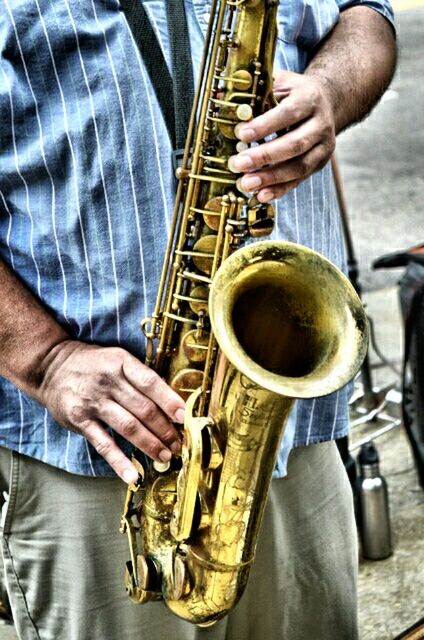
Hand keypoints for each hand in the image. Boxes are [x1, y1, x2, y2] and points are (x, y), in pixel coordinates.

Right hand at [37, 340, 184, 482]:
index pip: (150, 382)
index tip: (184, 417)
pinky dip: (119, 462)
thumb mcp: (118, 358)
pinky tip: (133, 475)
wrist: (51, 366)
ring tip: (165, 456)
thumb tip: (172, 403)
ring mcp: (93, 402)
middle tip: (178, 444)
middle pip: (143, 409)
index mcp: (122, 362)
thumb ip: (140, 377)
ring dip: (150, 445)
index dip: (169, 400)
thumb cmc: (94, 364)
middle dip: (165, 430)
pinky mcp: (80, 420)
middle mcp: (109, 381)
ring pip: (128, 427)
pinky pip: (104, 444)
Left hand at [228, 70, 335, 201]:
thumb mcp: (280, 83)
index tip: (241, 134)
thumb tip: (228, 101)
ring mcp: (323, 146)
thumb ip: (260, 91)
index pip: (288, 113)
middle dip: (265, 156)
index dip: (265, 125)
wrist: (325, 102)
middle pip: (295, 144)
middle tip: (238, 164)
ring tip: (246, 184)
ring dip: (271, 178)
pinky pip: (299, 180)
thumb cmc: (293, 93)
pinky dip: (279, 189)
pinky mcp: (319, 163)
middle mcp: (321, 124)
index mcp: (310, 99)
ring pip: (299, 167)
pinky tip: (261, 195)